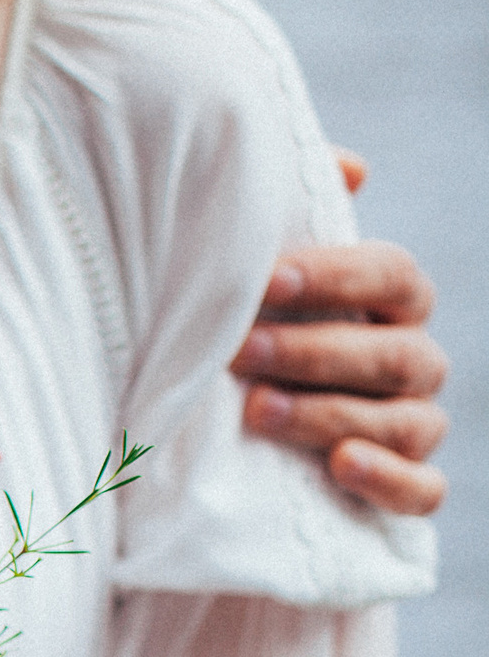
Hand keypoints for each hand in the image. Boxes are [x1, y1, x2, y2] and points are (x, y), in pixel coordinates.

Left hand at [235, 236, 448, 516]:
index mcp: (390, 304)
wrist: (231, 432)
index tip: (265, 279)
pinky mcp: (404, 485)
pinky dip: (389, 480)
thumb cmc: (256, 333)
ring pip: (407, 421)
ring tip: (259, 412)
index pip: (393, 275)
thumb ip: (302, 214)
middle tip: (241, 353)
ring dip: (331, 414)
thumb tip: (353, 166)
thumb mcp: (261, 280)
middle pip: (397, 353)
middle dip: (316, 352)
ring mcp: (413, 425)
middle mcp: (412, 362)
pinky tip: (341, 464)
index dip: (337, 276)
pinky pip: (424, 489)